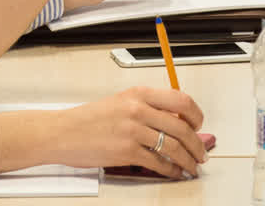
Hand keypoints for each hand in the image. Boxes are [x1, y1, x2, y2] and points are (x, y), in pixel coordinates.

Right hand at [51, 87, 206, 178]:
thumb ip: (147, 107)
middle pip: (182, 126)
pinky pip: (159, 163)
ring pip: (174, 147)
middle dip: (197, 143)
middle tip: (201, 152)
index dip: (196, 114)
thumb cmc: (89, 119)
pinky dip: (171, 170)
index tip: (199, 124)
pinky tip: (174, 172)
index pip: (181, 99)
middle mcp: (138, 110)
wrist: (63, 132)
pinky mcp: (127, 152)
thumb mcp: (121, 102)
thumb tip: (175, 120)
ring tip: (192, 165)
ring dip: (188, 159)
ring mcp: (133, 132)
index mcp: (139, 93)